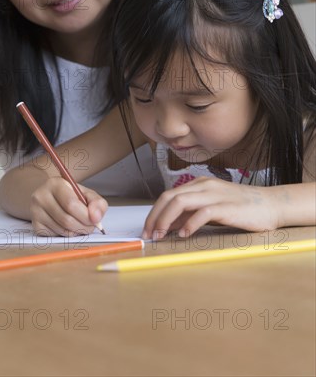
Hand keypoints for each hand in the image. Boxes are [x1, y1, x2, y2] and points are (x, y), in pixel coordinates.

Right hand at [29, 178, 107, 235]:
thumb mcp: (86, 194)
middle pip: (66, 220)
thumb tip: (96, 218)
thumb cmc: (71, 195)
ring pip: (62, 230)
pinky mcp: (35, 225)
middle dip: (83, 227)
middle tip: (90, 226)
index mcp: (55, 184)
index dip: (86, 216)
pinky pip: (55, 236)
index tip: (94, 220)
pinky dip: (66, 235)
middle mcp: (41, 196)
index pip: (71, 204)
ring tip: (80, 225)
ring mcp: (35, 212)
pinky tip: (68, 227)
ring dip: (76, 232)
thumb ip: (97, 203)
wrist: (51, 197)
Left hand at [142, 177, 280, 239]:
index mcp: (199, 185)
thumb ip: (191, 213)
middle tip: (149, 234)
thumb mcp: (211, 208)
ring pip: (180, 202)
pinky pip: (202, 213)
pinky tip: (184, 234)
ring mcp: (215, 195)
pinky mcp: (226, 207)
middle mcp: (204, 186)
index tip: (148, 229)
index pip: (168, 195)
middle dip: (155, 216)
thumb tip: (169, 224)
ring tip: (161, 235)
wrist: (271, 205)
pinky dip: (189, 224)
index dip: (154, 212)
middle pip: (169, 197)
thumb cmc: (241, 209)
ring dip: (166, 219)